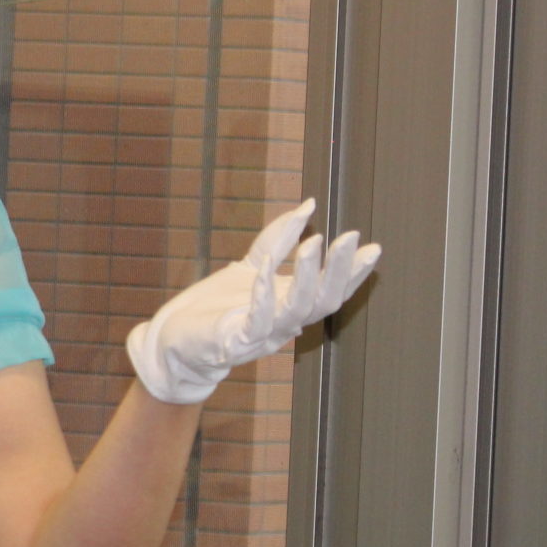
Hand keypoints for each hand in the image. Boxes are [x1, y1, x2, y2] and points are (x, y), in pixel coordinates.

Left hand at [125, 200, 381, 404]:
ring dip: (307, 277)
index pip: (332, 291)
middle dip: (341, 270)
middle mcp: (285, 324)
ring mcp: (263, 335)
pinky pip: (257, 319)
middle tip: (351, 237)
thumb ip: (279, 239)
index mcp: (291, 305)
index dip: (353, 272)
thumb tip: (309, 206)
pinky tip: (266, 267)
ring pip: (297, 310)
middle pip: (324, 301)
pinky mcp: (236, 340)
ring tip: (313, 244)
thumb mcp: (251, 265)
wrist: (175, 340)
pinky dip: (264, 293)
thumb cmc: (215, 305)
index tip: (372, 247)